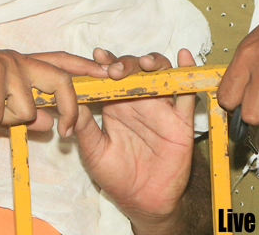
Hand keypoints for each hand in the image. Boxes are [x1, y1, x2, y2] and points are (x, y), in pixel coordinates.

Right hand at [0, 43, 81, 134]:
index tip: (110, 76)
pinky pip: (1, 114)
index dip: (87, 68)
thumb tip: (48, 125)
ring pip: (27, 109)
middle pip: (62, 81)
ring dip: (3, 121)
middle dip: (71, 109)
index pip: (62, 61)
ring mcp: (7, 63)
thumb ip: (22, 113)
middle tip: (67, 133)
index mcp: (22, 63)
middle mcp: (19, 59)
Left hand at [73, 48, 198, 233]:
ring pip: (161, 74)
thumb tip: (71, 100)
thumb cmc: (115, 176)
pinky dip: (187, 75)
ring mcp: (161, 109)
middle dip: (126, 63)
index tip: (97, 56)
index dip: (105, 63)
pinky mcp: (181, 122)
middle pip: (136, 69)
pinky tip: (184, 57)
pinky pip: (187, 95)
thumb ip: (84, 127)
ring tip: (144, 64)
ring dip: (154, 63)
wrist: (142, 202)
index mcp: (117, 104)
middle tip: (114, 70)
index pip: (111, 76)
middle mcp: (139, 101)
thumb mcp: (94, 152)